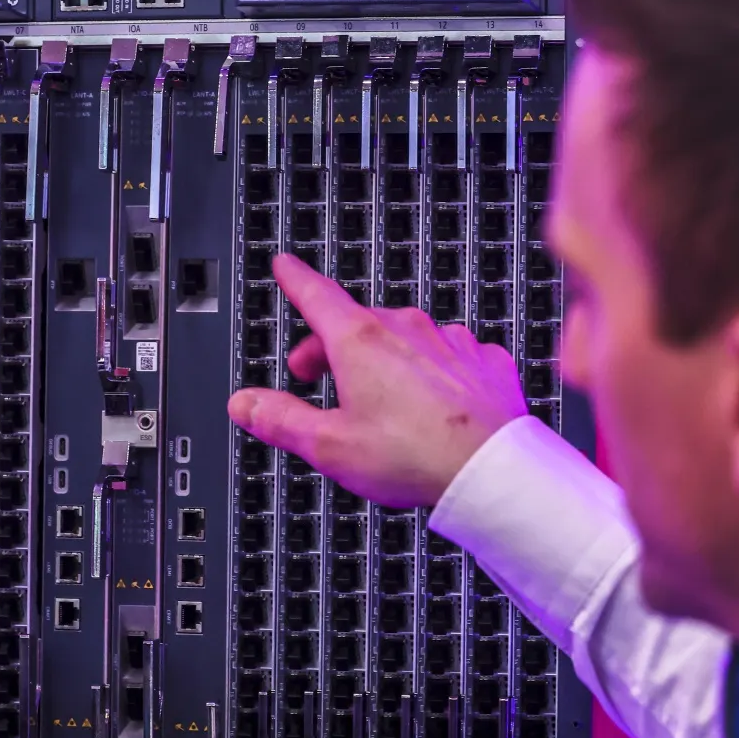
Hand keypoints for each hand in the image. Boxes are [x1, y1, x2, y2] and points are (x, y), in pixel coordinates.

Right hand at [227, 253, 528, 508]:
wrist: (492, 470)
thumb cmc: (415, 457)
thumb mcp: (330, 446)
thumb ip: (282, 419)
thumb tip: (246, 403)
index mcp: (361, 341)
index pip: (317, 295)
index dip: (296, 280)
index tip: (286, 266)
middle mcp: (407, 329)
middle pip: (357, 323)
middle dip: (332, 343)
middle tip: (316, 375)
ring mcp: (450, 341)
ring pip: (405, 338)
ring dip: (385, 358)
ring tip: (381, 402)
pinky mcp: (483, 360)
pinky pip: (448, 356)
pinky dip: (433, 372)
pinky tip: (433, 405)